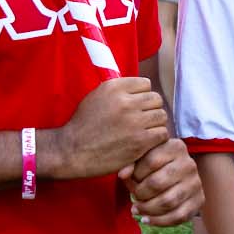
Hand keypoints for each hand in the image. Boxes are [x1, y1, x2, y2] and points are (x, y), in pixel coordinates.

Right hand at [43, 76, 166, 179]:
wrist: (72, 150)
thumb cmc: (83, 125)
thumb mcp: (96, 96)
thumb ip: (119, 90)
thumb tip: (140, 87)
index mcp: (114, 87)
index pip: (146, 83)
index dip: (143, 95)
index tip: (136, 105)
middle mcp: (125, 102)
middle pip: (156, 99)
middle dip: (150, 109)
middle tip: (142, 120)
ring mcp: (134, 121)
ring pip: (161, 116)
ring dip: (155, 124)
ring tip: (144, 131)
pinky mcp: (140, 141)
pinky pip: (162, 133)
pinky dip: (156, 138)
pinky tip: (146, 142)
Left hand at [120, 138, 202, 225]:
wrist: (177, 175)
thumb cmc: (153, 165)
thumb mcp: (142, 158)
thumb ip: (130, 163)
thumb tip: (123, 174)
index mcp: (176, 147)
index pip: (150, 161)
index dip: (135, 174)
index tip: (130, 178)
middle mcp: (189, 163)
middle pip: (157, 183)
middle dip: (140, 193)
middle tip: (134, 195)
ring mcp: (196, 183)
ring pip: (167, 202)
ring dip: (147, 209)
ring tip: (136, 208)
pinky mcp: (199, 200)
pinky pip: (178, 216)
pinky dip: (159, 221)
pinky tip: (146, 220)